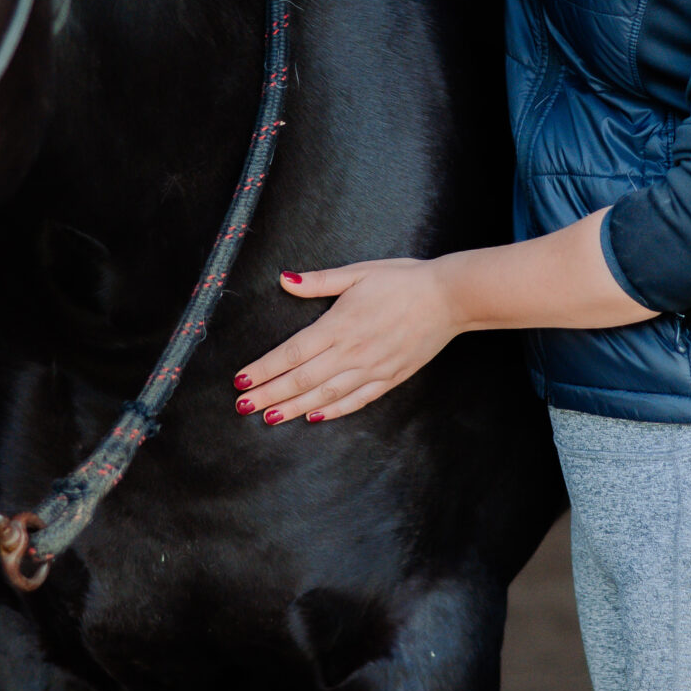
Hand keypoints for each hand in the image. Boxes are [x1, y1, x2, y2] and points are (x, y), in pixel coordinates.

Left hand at [232, 260, 462, 423]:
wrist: (449, 298)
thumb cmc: (403, 280)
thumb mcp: (358, 272)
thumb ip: (318, 282)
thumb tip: (284, 280)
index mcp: (340, 324)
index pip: (292, 352)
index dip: (264, 368)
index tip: (241, 379)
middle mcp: (352, 352)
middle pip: (302, 379)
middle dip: (269, 394)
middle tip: (243, 406)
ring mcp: (372, 369)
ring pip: (325, 395)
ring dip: (293, 408)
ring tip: (269, 418)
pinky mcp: (390, 378)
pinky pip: (356, 400)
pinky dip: (333, 411)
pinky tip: (314, 416)